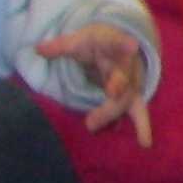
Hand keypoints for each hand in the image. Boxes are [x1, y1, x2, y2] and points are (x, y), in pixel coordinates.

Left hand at [37, 27, 153, 147]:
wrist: (116, 43)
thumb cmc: (96, 42)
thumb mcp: (79, 39)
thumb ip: (61, 46)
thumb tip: (38, 49)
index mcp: (114, 45)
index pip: (117, 43)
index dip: (124, 45)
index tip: (132, 46)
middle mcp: (127, 64)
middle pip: (123, 82)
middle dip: (110, 104)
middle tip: (90, 122)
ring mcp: (131, 81)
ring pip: (130, 99)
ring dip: (115, 115)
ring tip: (99, 130)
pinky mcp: (131, 95)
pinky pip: (138, 111)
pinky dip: (142, 126)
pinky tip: (144, 142)